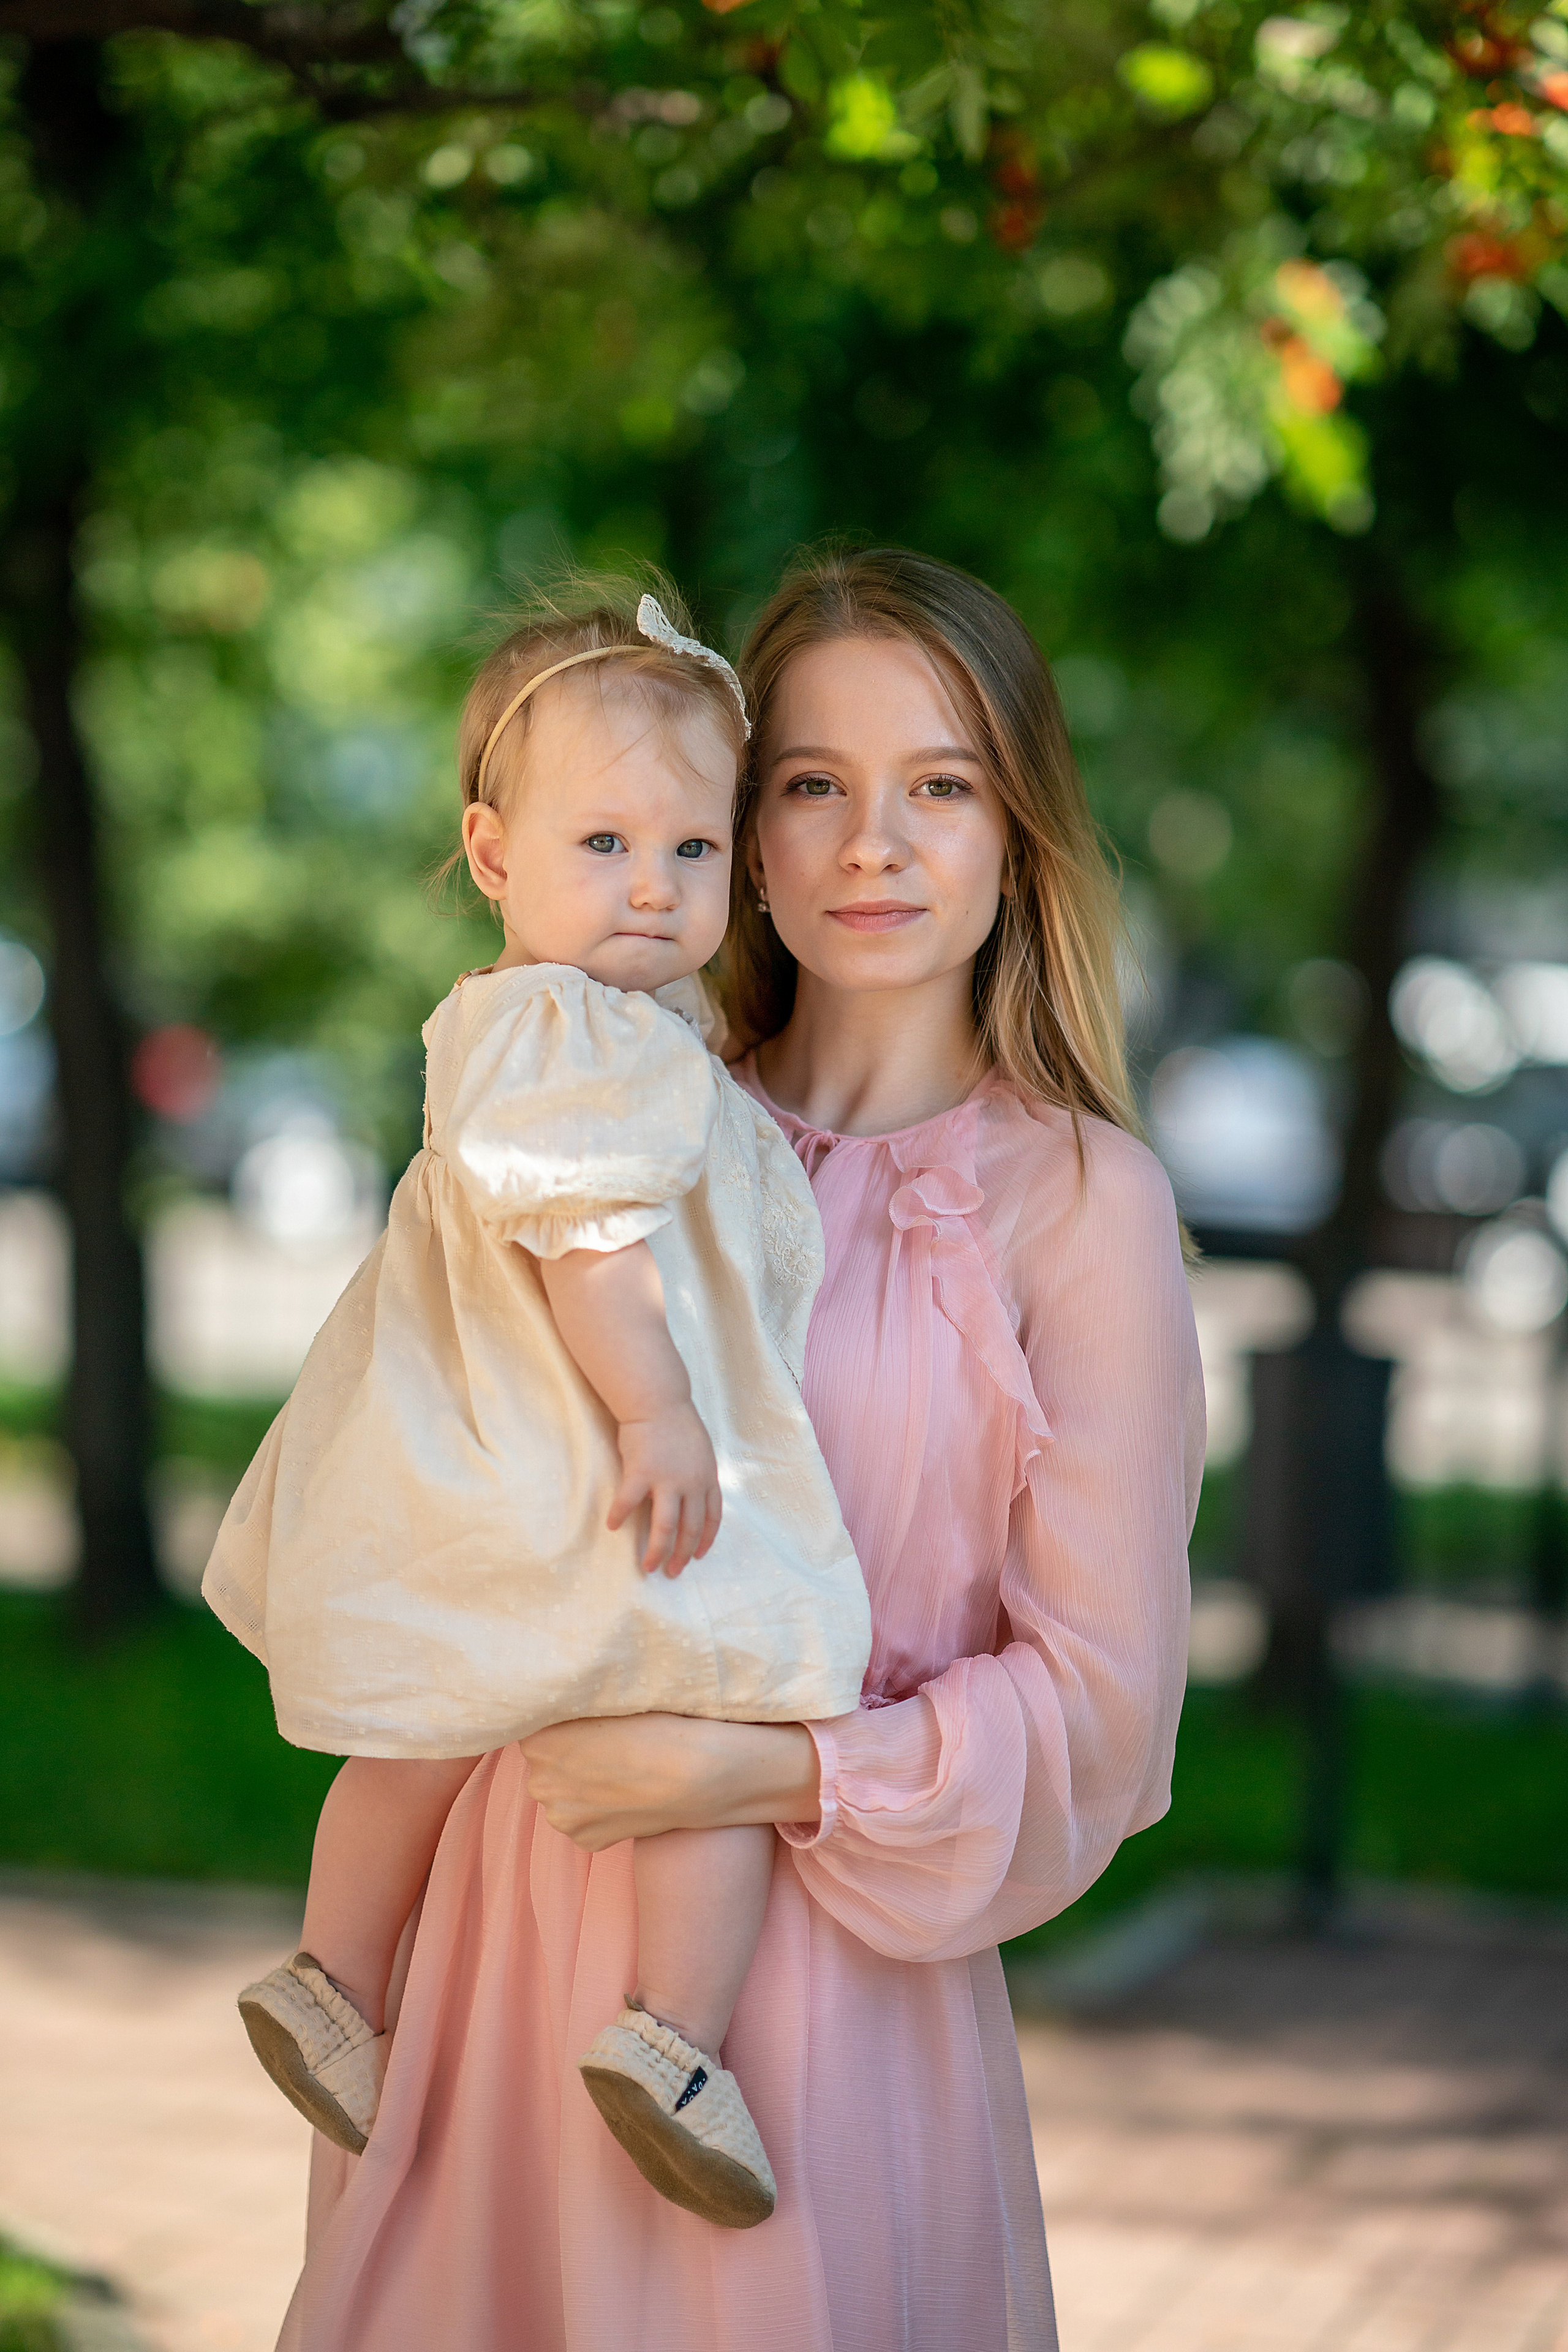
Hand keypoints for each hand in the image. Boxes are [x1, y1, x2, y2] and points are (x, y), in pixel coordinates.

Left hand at [518, 1713, 820, 1849]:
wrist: (700, 1772)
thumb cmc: (661, 1721)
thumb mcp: (610, 1695)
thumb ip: (573, 1699)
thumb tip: (558, 1698)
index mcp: (539, 1736)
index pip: (534, 1722)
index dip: (562, 1719)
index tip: (589, 1718)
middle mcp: (538, 1778)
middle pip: (544, 1759)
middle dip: (567, 1753)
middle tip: (611, 1744)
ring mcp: (560, 1814)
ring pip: (562, 1791)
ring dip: (581, 1783)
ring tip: (624, 1770)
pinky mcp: (584, 1840)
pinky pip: (582, 1818)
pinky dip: (599, 1809)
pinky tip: (628, 1795)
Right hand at [608, 1402, 721, 1574]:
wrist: (658, 1401)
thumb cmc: (677, 1424)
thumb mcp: (701, 1452)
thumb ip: (699, 1476)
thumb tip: (695, 1499)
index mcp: (707, 1478)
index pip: (712, 1518)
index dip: (706, 1540)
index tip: (699, 1556)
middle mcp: (691, 1483)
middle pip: (690, 1528)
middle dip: (682, 1555)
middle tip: (672, 1572)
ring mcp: (667, 1479)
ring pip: (665, 1526)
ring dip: (657, 1550)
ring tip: (649, 1567)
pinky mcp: (641, 1473)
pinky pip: (629, 1503)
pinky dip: (620, 1517)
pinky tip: (613, 1526)